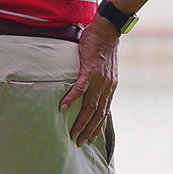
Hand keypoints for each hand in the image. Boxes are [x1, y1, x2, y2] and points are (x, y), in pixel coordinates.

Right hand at [60, 19, 119, 145]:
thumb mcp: (106, 69)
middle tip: (79, 143)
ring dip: (81, 121)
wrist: (107, 30)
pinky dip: (71, 98)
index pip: (104, 112)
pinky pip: (80, 87)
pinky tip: (62, 108)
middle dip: (89, 130)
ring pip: (90, 105)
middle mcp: (107, 86)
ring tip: (73, 133)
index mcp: (110, 87)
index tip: (90, 139)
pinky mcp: (89, 69)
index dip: (97, 127)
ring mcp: (99, 79)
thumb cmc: (103, 48)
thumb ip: (101, 82)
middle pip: (97, 114)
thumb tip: (93, 92)